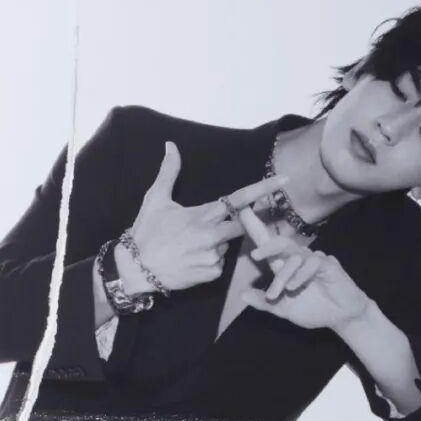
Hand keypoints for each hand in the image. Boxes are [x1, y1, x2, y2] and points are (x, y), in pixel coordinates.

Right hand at [123, 143, 289, 293]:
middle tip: (221, 224)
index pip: (240, 199)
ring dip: (217, 242)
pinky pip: (219, 264)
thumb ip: (169, 171)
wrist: (135, 269)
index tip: (284, 181)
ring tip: (191, 244)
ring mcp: (213, 256)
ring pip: (227, 245)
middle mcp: (213, 235)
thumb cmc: (146, 232)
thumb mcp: (155, 199)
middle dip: (244, 222)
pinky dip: (210, 260)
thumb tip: (171, 145)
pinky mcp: (211, 274)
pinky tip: (191, 260)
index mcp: (203, 214)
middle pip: (244, 225)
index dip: (264, 189)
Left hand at [237, 206, 371, 332]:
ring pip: (295, 257)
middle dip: (267, 246)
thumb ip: (265, 303)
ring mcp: (314, 259)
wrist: (342, 318)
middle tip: (255, 256)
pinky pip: (312, 263)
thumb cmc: (314, 310)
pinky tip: (293, 287)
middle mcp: (298, 259)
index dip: (256, 229)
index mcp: (286, 266)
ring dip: (283, 276)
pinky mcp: (328, 264)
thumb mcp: (284, 310)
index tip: (241, 213)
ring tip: (275, 295)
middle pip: (281, 243)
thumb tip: (242, 295)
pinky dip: (300, 275)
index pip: (268, 246)